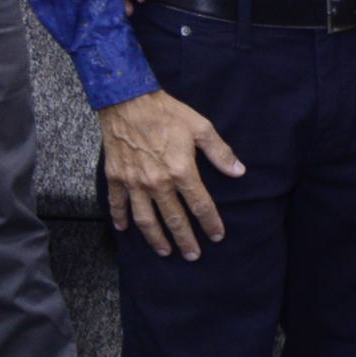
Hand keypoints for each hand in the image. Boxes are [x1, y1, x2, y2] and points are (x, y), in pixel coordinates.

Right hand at [99, 90, 245, 258]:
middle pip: (173, 219)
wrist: (127, 101)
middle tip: (193, 255)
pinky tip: (124, 230)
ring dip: (155, 238)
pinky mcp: (116, 177)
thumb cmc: (167, 113)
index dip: (210, 222)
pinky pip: (117, 204)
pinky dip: (120, 219)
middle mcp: (157, 182)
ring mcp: (134, 182)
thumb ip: (221, 153)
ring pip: (145, 219)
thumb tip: (239, 172)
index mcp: (181, 171)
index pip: (200, 205)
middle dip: (185, 240)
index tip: (217, 236)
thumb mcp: (201, 128)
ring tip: (165, 251)